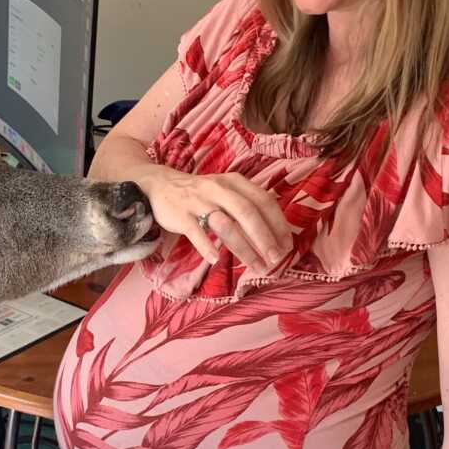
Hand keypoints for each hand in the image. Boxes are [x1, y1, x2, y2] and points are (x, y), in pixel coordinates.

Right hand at [136, 165, 292, 274]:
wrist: (161, 185)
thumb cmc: (202, 194)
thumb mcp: (227, 190)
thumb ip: (248, 206)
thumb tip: (275, 235)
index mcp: (235, 182)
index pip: (263, 201)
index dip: (278, 224)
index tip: (287, 245)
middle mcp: (219, 188)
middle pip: (247, 212)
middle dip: (265, 238)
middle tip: (276, 259)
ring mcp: (199, 201)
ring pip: (225, 224)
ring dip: (243, 247)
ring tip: (256, 266)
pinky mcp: (181, 214)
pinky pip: (195, 232)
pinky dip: (206, 246)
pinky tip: (215, 260)